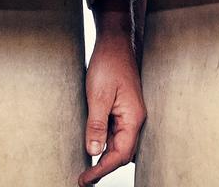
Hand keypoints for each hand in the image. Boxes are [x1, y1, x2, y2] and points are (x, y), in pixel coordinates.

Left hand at [79, 28, 144, 184]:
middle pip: (123, 154)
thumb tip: (93, 151)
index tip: (85, 179)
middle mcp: (135, 119)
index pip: (120, 154)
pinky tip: (94, 148)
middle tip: (84, 179)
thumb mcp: (98, 95)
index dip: (102, 169)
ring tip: (87, 169)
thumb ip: (96, 125)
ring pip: (120, 145)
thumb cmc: (108, 65)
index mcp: (133, 118)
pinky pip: (116, 134)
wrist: (114, 44)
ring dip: (105, 158)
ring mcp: (129, 115)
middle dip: (104, 168)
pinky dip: (106, 145)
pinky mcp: (122, 110)